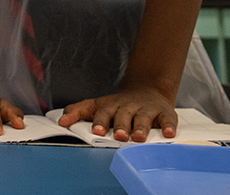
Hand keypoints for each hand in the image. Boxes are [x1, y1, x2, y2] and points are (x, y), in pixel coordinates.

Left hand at [57, 85, 177, 142]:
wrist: (147, 90)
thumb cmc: (118, 105)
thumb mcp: (96, 105)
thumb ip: (78, 112)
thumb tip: (61, 121)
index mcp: (110, 106)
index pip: (104, 113)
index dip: (100, 122)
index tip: (97, 130)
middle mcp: (128, 107)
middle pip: (124, 116)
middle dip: (121, 126)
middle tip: (119, 136)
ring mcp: (146, 110)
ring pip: (144, 118)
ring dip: (141, 128)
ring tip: (138, 138)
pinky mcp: (163, 113)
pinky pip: (167, 119)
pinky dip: (168, 126)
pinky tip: (168, 134)